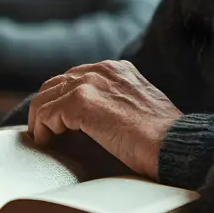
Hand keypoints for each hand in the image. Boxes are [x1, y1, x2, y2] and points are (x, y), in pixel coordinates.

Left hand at [28, 60, 181, 179]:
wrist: (173, 143)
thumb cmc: (162, 136)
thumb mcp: (139, 107)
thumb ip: (117, 102)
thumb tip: (93, 119)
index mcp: (118, 69)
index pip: (75, 76)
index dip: (62, 99)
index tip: (59, 121)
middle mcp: (103, 69)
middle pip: (56, 83)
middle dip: (47, 107)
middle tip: (45, 131)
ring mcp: (92, 83)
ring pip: (46, 96)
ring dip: (41, 119)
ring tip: (44, 139)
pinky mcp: (83, 101)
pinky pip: (47, 112)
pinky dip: (42, 129)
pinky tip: (47, 143)